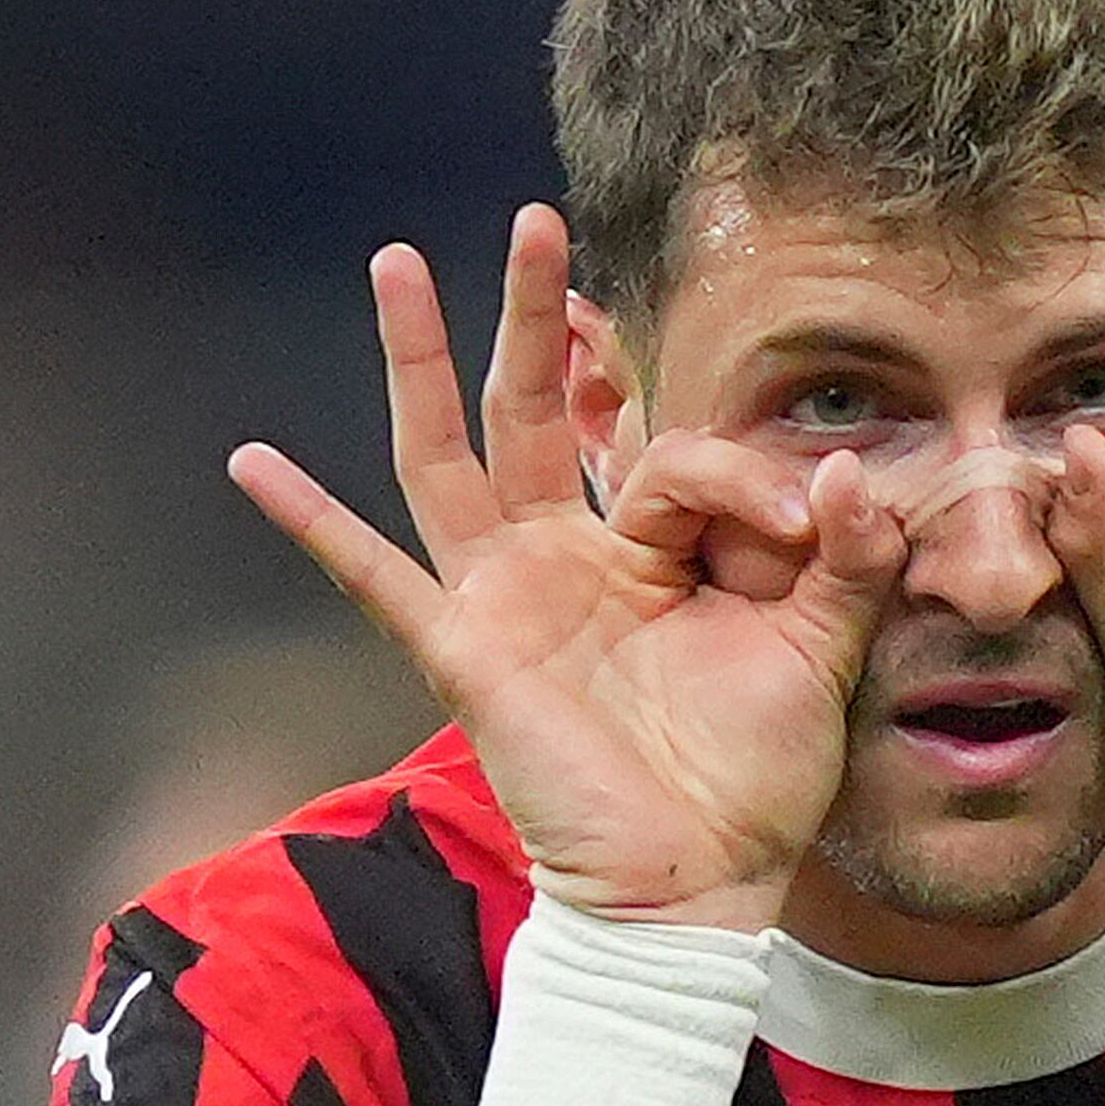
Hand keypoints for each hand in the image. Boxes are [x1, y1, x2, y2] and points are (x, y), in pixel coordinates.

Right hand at [227, 206, 906, 927]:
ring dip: (421, 359)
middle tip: (537, 221)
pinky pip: (375, 578)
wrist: (702, 883)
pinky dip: (312, 522)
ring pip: (451, 454)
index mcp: (652, 556)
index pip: (674, 459)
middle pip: (540, 412)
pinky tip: (253, 463)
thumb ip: (848, 557)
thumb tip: (851, 469)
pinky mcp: (466, 651)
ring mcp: (506, 599)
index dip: (744, 480)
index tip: (807, 528)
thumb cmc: (756, 775)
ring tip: (399, 262)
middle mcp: (569, 561)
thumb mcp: (824, 648)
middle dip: (537, 318)